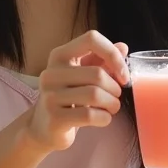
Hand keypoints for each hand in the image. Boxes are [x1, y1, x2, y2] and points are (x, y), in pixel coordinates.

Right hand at [26, 31, 129, 152]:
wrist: (44, 128)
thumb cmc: (68, 98)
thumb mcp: (83, 75)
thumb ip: (102, 60)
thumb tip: (123, 47)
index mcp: (59, 55)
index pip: (91, 39)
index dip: (113, 55)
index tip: (123, 74)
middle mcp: (51, 73)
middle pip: (97, 73)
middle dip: (115, 88)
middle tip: (115, 97)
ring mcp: (50, 96)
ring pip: (95, 95)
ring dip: (112, 104)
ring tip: (112, 108)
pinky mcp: (54, 119)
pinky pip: (89, 115)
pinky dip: (104, 118)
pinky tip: (103, 119)